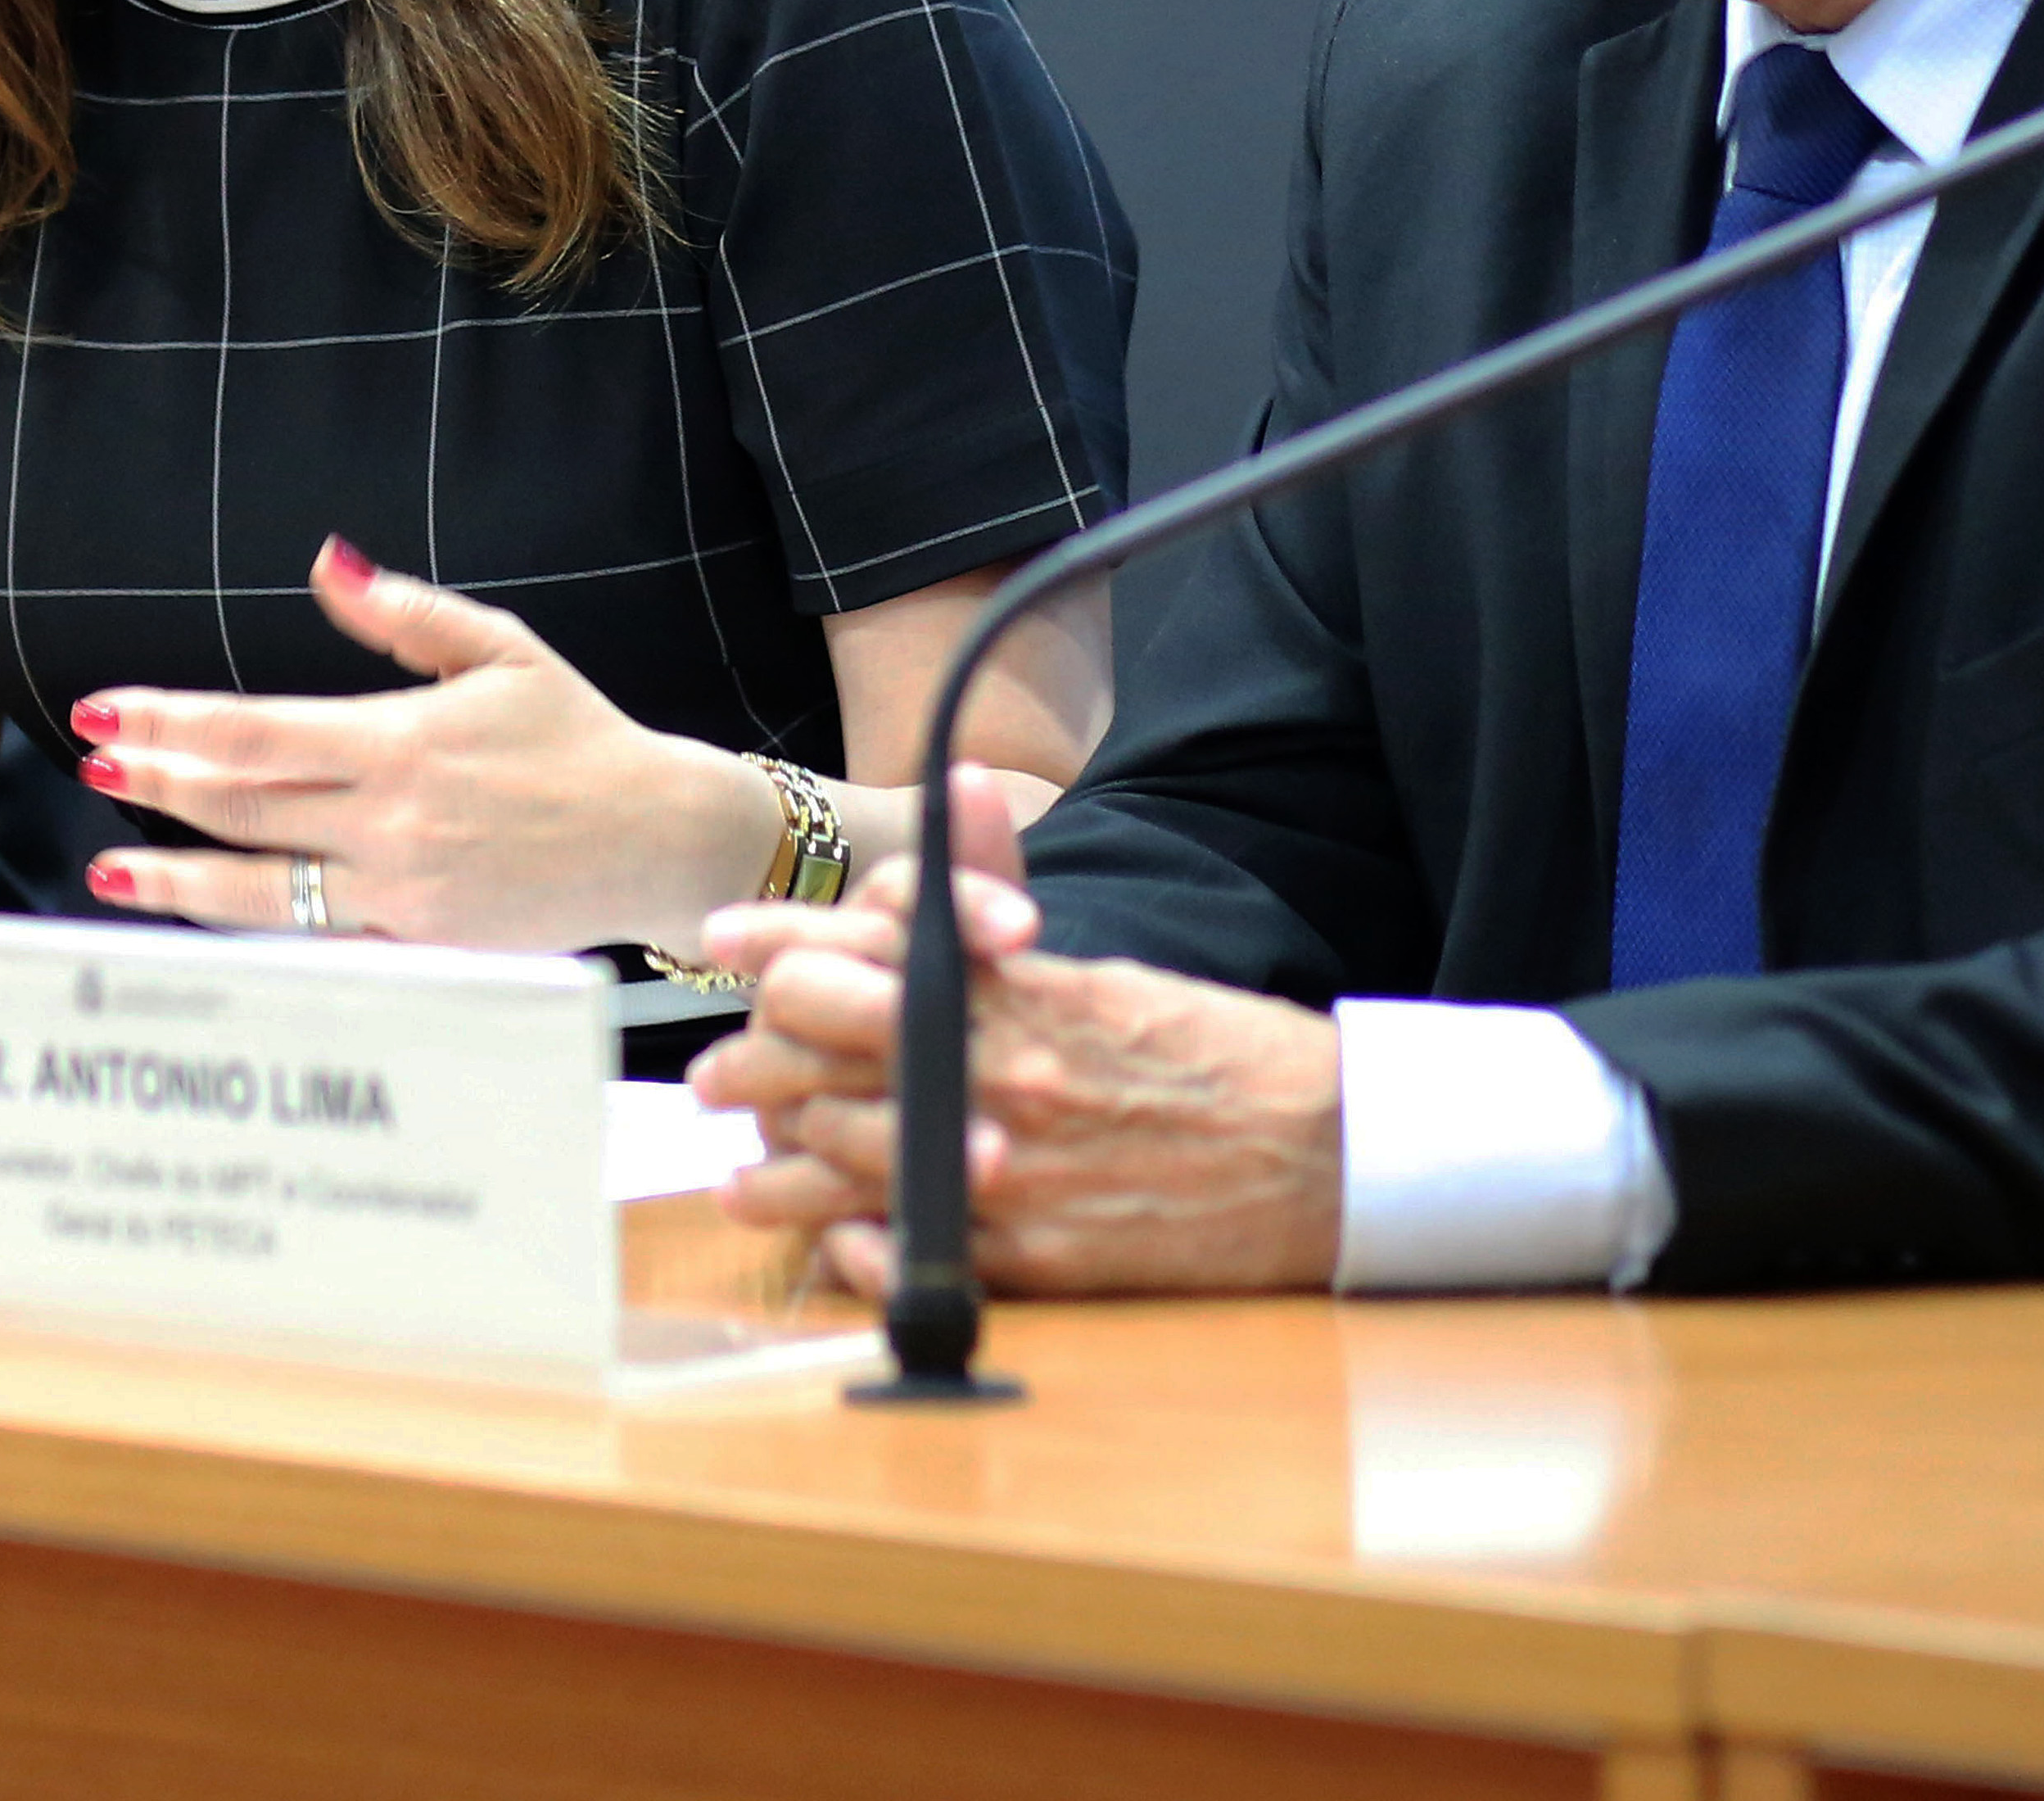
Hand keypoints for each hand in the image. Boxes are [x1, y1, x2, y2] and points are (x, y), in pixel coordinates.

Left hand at [70, 537, 775, 951]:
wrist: (658, 837)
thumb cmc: (580, 735)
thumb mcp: (500, 649)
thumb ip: (402, 612)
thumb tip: (323, 562)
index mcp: (399, 742)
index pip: (251, 731)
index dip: (166, 724)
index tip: (103, 714)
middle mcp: (388, 823)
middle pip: (240, 807)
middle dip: (156, 787)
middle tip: (93, 767)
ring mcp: (400, 895)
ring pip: (260, 891)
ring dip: (175, 882)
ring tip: (109, 874)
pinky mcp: (421, 948)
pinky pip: (316, 946)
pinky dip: (252, 937)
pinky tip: (202, 926)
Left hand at [689, 771, 1341, 1296]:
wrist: (1330, 1159)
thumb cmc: (1217, 1056)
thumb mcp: (1103, 964)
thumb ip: (1006, 893)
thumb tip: (962, 784)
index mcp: (1020, 994)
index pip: (865, 951)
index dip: (781, 945)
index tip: (727, 940)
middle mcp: (1003, 1077)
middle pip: (833, 1062)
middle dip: (755, 1064)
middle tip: (713, 1077)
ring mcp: (1014, 1173)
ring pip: (853, 1164)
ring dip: (780, 1171)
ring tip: (740, 1179)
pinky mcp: (1036, 1259)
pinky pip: (911, 1257)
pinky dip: (856, 1249)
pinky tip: (828, 1246)